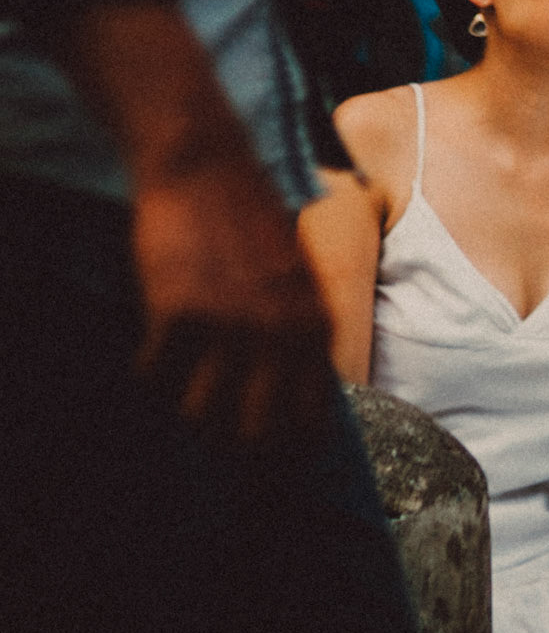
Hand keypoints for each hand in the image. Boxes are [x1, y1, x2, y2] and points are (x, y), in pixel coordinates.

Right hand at [50, 0, 335, 447]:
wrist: (207, 164)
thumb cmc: (248, 222)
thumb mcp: (296, 279)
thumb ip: (297, 336)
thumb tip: (286, 411)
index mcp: (315, 324)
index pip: (308, 420)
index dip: (281, 454)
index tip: (260, 468)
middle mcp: (281, 330)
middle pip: (255, 435)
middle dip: (229, 449)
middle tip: (208, 440)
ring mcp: (231, 323)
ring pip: (200, 416)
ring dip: (183, 409)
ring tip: (179, 389)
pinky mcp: (180, 311)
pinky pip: (155, 377)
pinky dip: (149, 373)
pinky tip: (153, 352)